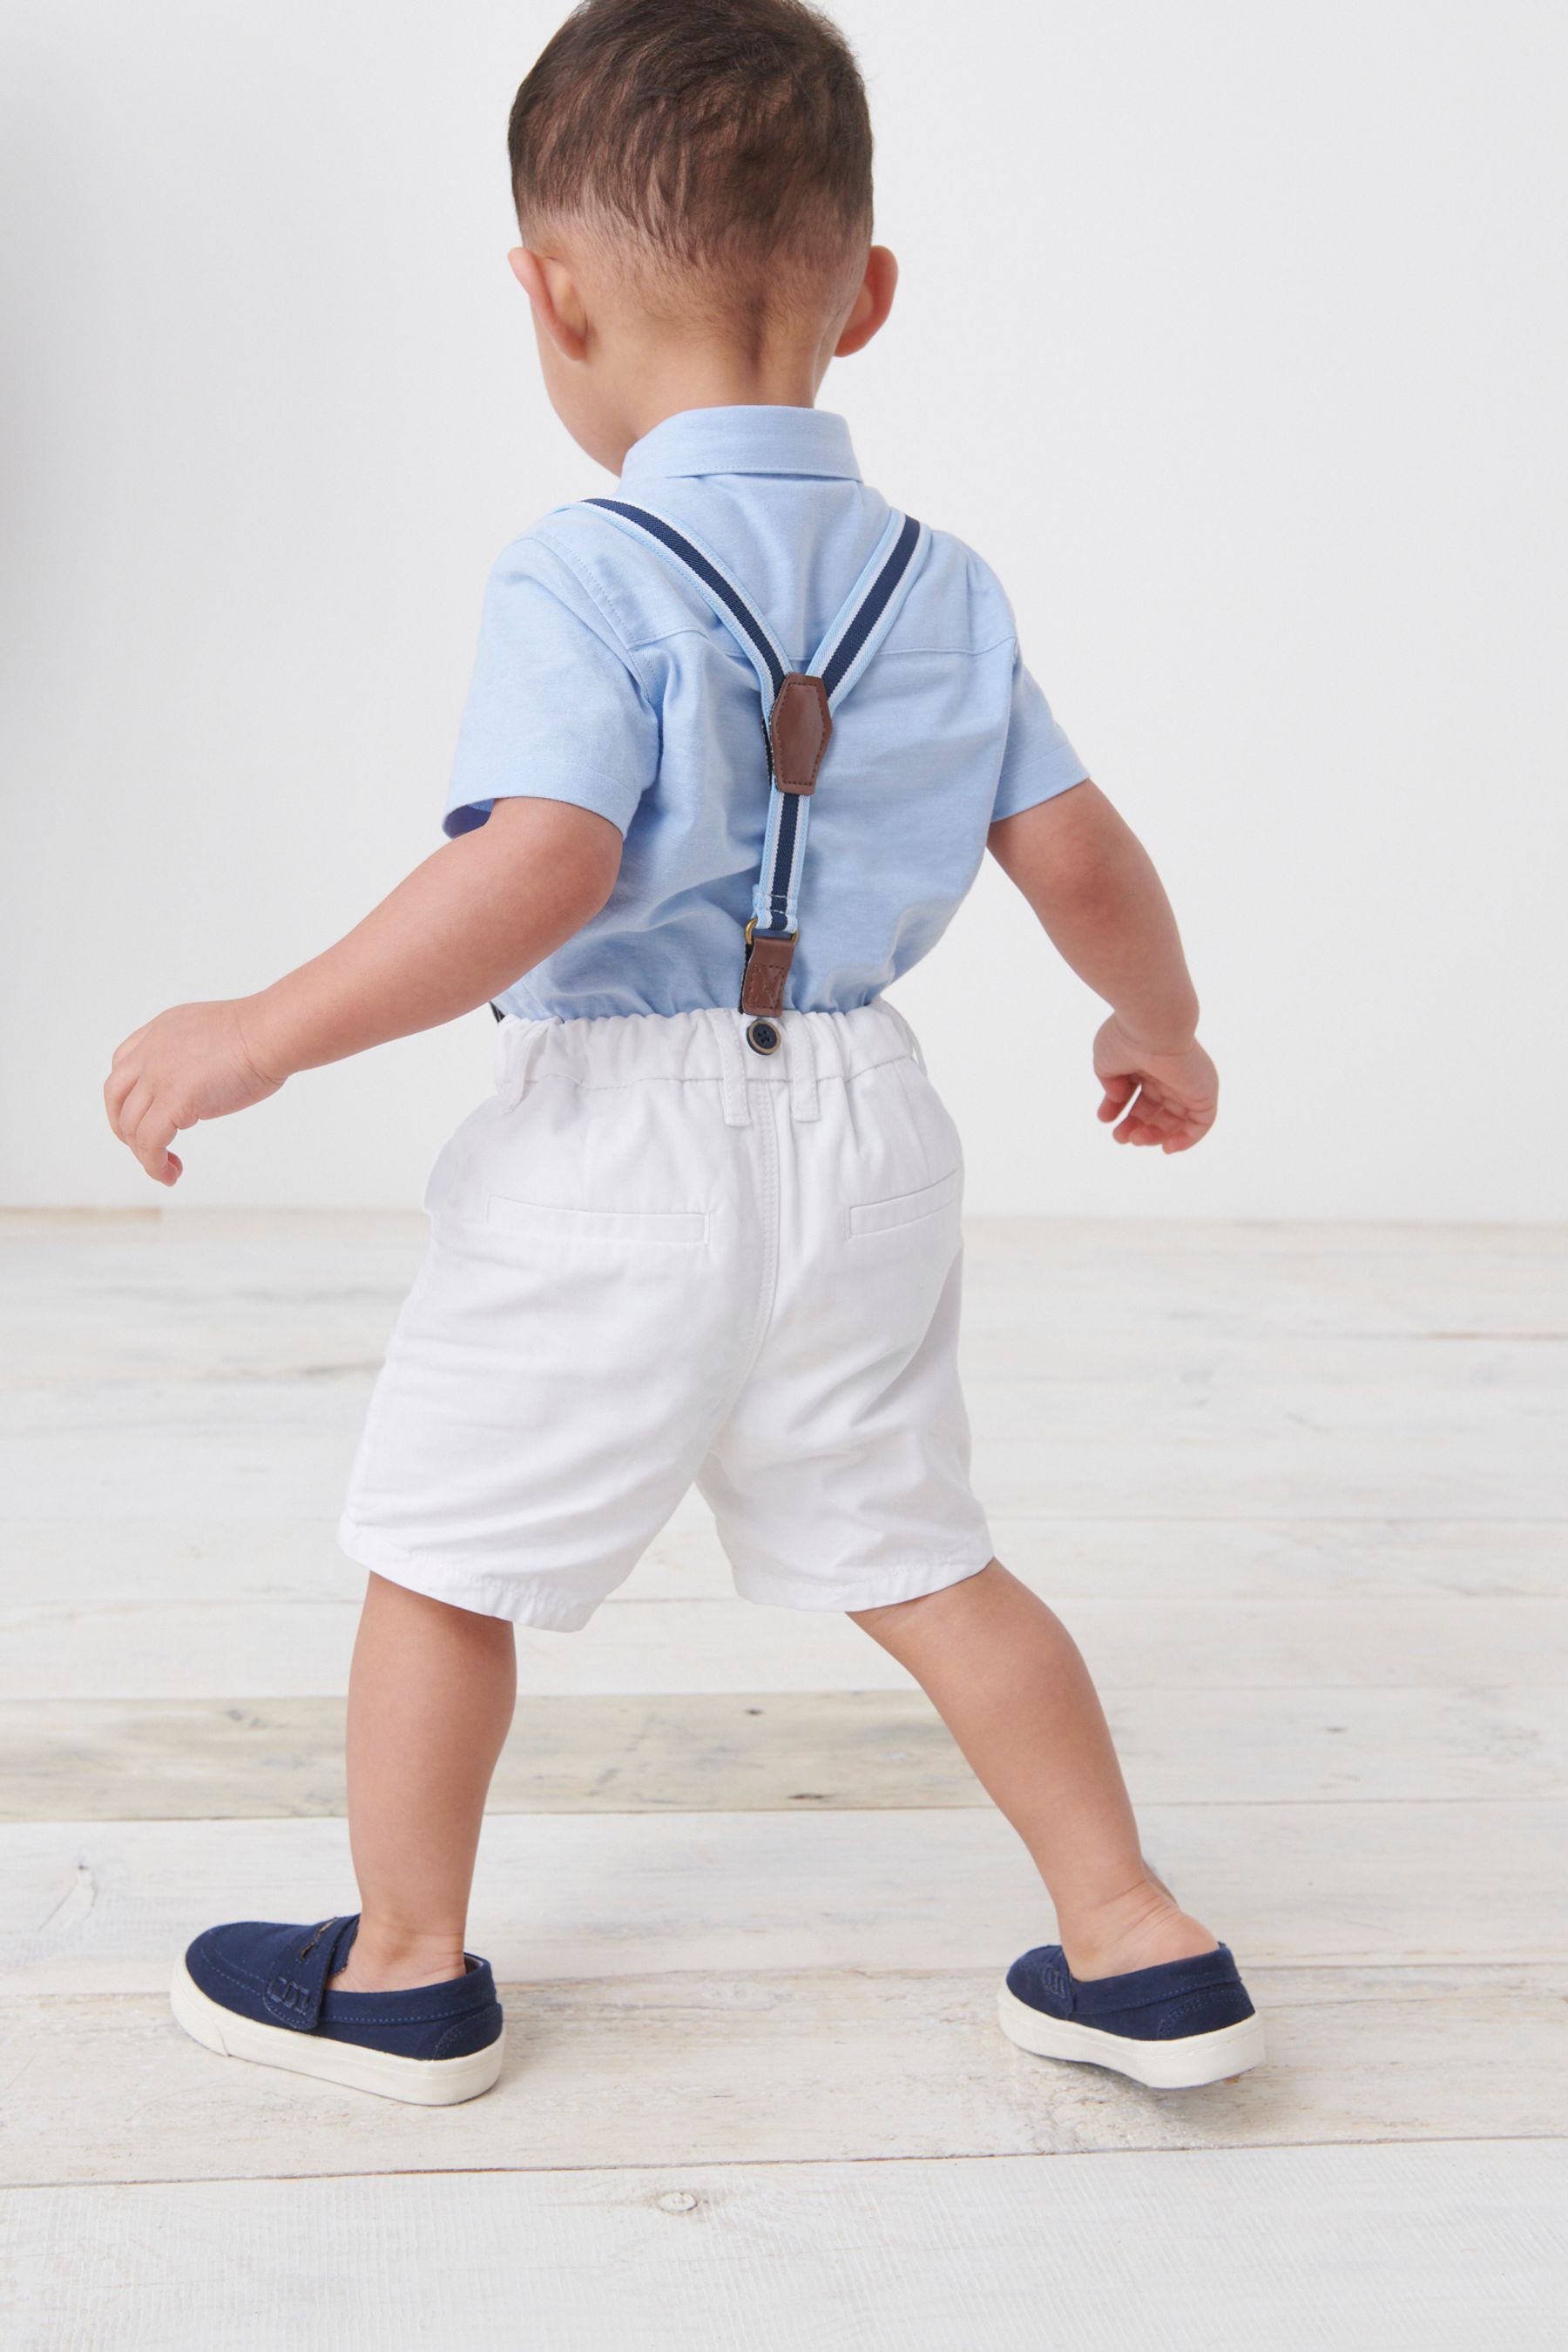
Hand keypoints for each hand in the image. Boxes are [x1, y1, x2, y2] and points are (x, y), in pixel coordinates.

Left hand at [104, 1000, 282, 1184]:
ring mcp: (157, 1076)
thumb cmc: (262, 1035)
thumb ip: (194, 1056)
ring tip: (167, 1170)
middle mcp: (150, 1052)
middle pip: (115, 1097)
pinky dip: (154, 1164)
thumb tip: (199, 1086)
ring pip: (130, 1125)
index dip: (127, 1097)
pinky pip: (150, 1142)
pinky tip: (170, 1174)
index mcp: (160, 1032)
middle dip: (125, 1128)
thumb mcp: (212, 1036)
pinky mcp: (173, 1100)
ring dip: (144, 1154)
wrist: (270, 1034)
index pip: (122, 1066)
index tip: (145, 1116)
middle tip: (147, 1149)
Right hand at [1093, 1015, 1217, 1152]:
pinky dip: (1187, 1139)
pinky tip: (1167, 1148)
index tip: (1104, 1118)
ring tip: (1134, 1139)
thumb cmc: (1126, 1036)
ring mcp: (1188, 1083)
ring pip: (1176, 1120)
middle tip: (1120, 1137)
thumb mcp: (1106, 1062)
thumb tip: (1117, 1097)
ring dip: (1154, 1135)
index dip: (1119, 1109)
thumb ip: (1110, 1082)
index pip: (1136, 1092)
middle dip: (1136, 1126)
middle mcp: (1170, 1073)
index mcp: (1148, 1062)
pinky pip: (1202, 1123)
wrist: (1151, 1023)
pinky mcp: (1204, 1092)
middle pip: (1155, 1109)